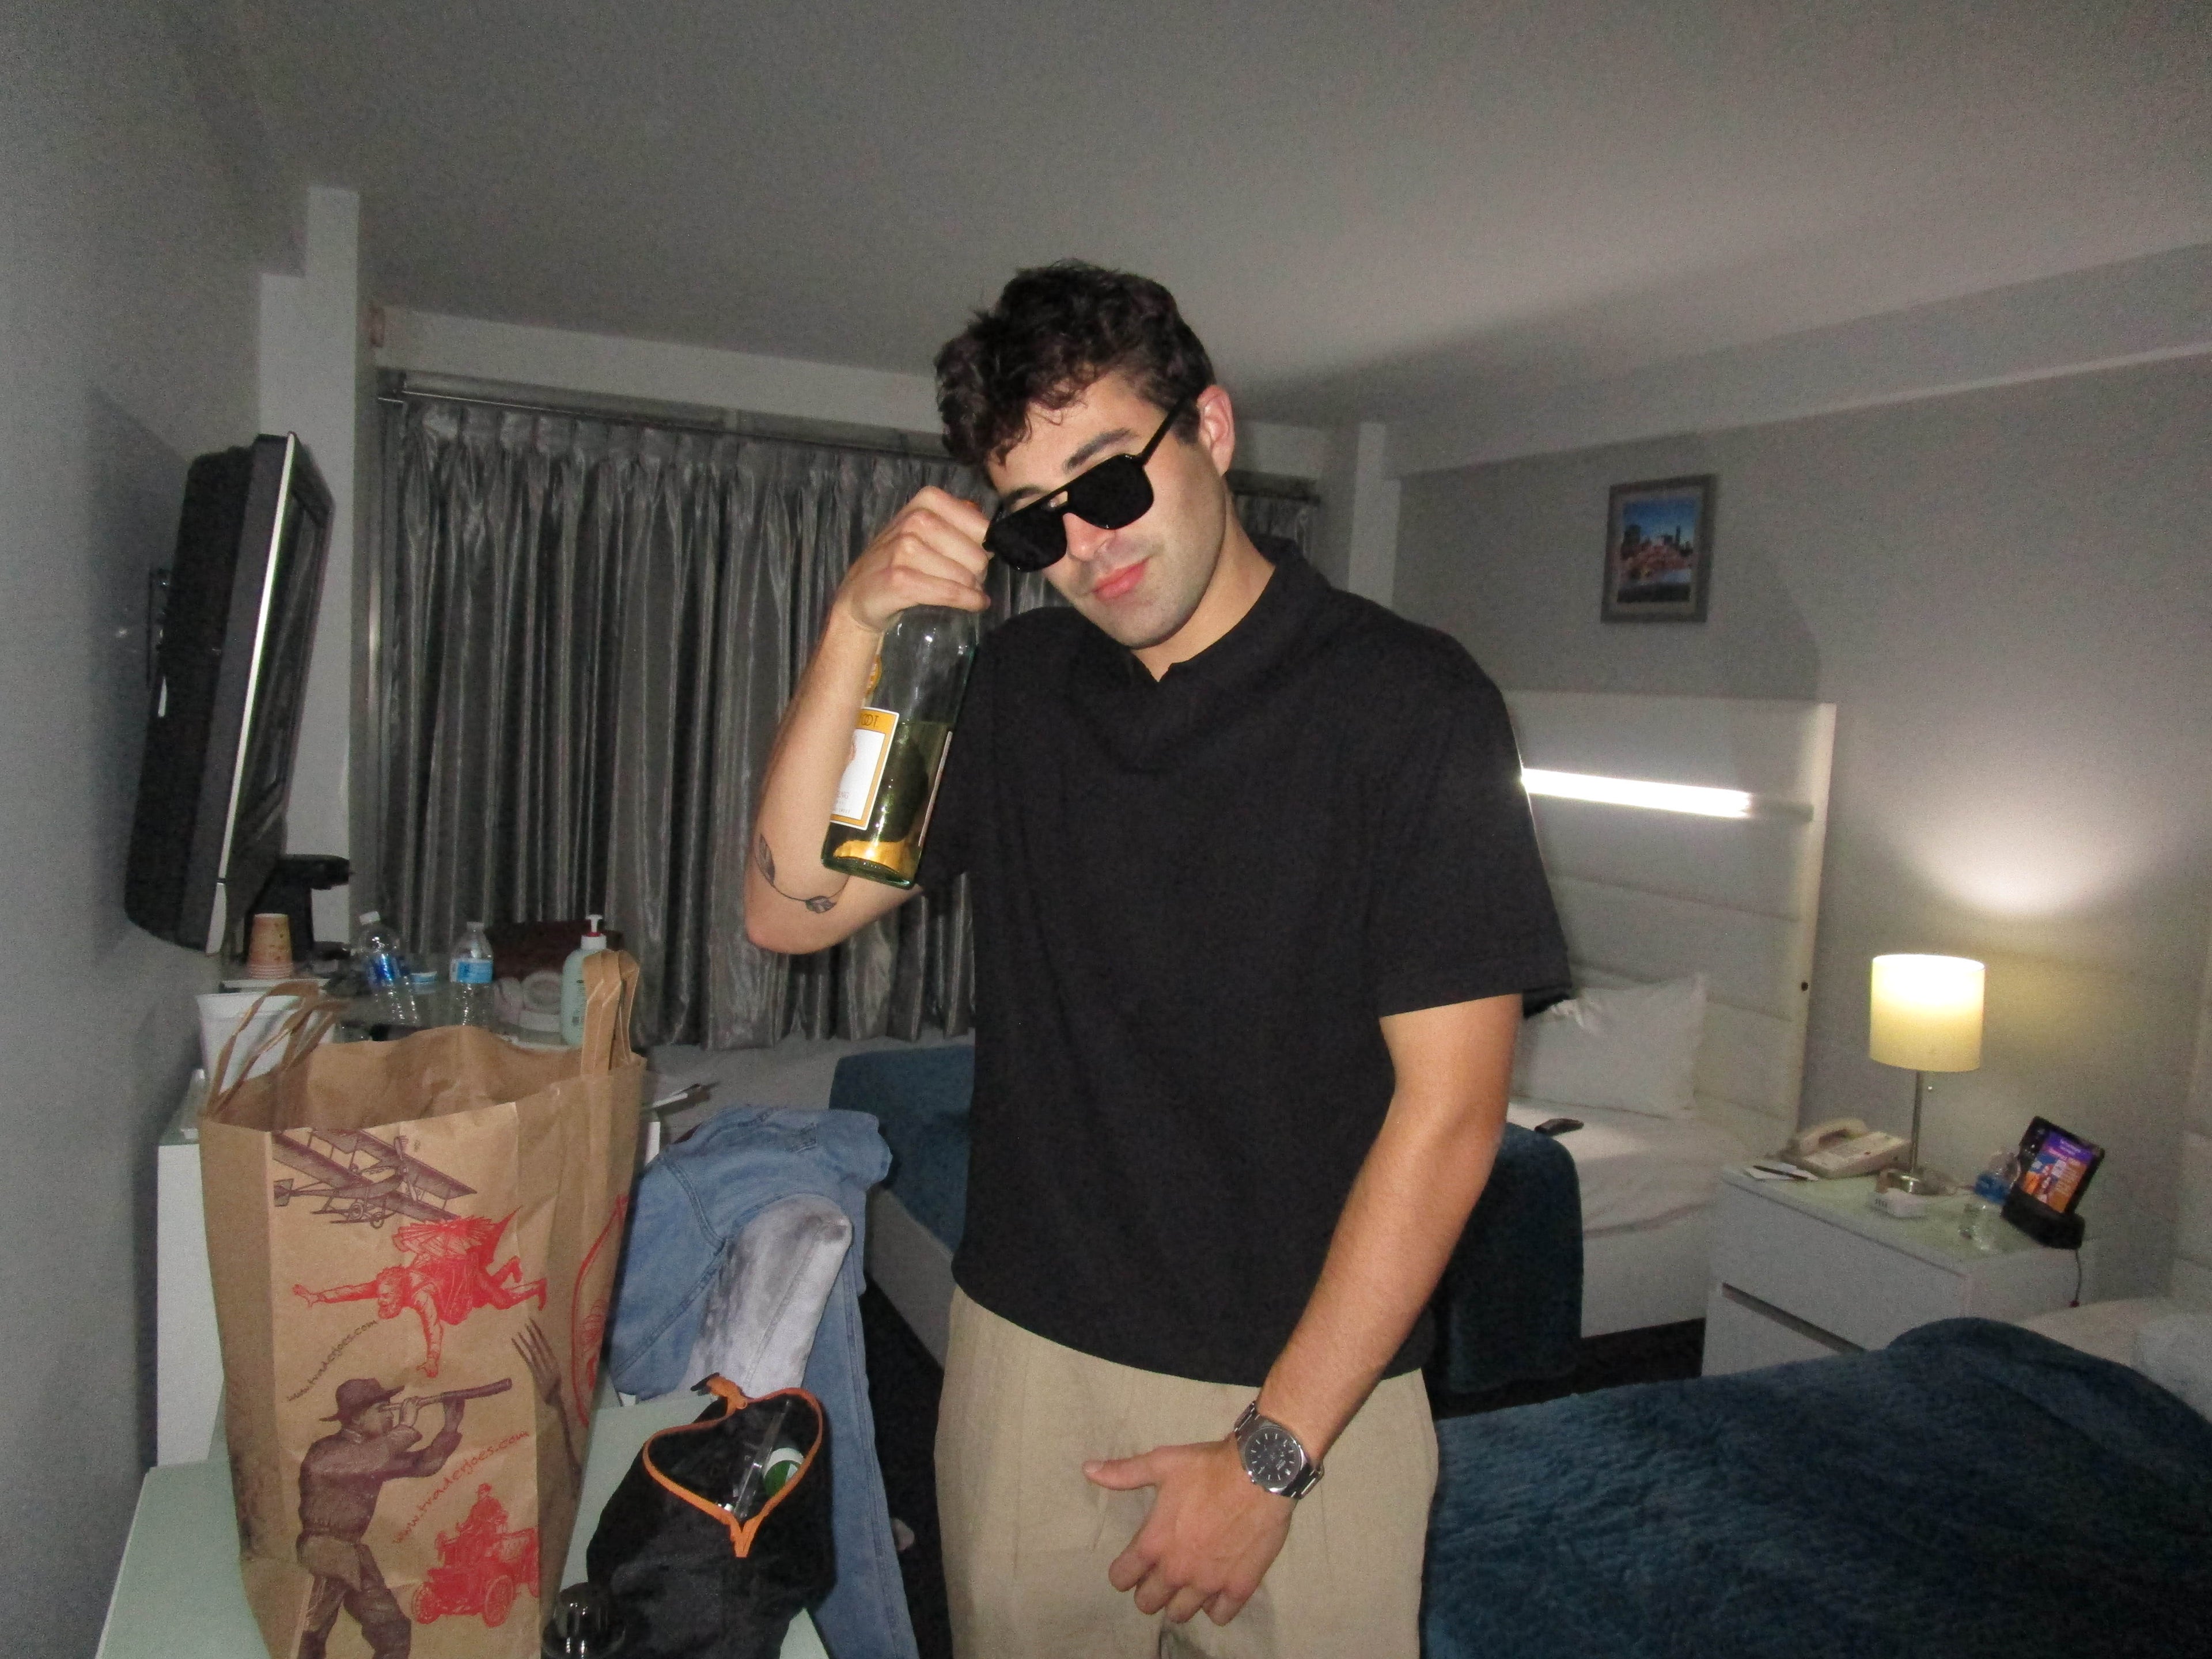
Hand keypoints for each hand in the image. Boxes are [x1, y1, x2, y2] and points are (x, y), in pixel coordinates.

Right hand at [833, 486, 991, 633]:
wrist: (859, 594)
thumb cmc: (900, 561)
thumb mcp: (925, 531)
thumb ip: (958, 521)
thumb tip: (992, 526)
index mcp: (926, 501)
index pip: (981, 526)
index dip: (987, 547)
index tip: (982, 557)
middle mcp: (914, 520)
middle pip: (977, 554)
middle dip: (980, 572)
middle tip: (971, 580)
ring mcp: (905, 549)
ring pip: (965, 576)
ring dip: (972, 589)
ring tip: (966, 592)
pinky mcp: (900, 579)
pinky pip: (949, 593)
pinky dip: (967, 601)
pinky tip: (974, 604)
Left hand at [1085, 1437, 1292, 1625]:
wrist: (1259, 1473)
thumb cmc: (1207, 1467)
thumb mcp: (1161, 1463)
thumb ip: (1123, 1473)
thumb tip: (1088, 1470)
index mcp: (1154, 1544)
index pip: (1121, 1578)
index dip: (1123, 1571)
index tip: (1132, 1563)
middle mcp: (1177, 1571)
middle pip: (1148, 1603)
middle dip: (1149, 1590)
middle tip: (1160, 1573)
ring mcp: (1208, 1583)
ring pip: (1181, 1614)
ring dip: (1179, 1601)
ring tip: (1187, 1582)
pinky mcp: (1239, 1587)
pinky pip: (1219, 1616)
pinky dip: (1215, 1606)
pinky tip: (1216, 1588)